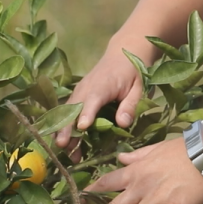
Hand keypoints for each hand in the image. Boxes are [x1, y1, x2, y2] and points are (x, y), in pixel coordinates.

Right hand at [55, 39, 148, 156]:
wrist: (123, 52)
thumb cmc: (133, 71)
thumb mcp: (139, 87)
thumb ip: (130, 105)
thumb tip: (122, 124)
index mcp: (103, 84)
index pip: (93, 99)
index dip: (87, 113)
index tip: (82, 128)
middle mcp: (87, 87)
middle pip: (73, 108)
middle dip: (66, 127)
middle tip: (63, 145)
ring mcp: (80, 91)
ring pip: (67, 111)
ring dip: (63, 130)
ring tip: (65, 151)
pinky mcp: (78, 96)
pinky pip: (68, 111)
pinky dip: (64, 126)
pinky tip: (66, 143)